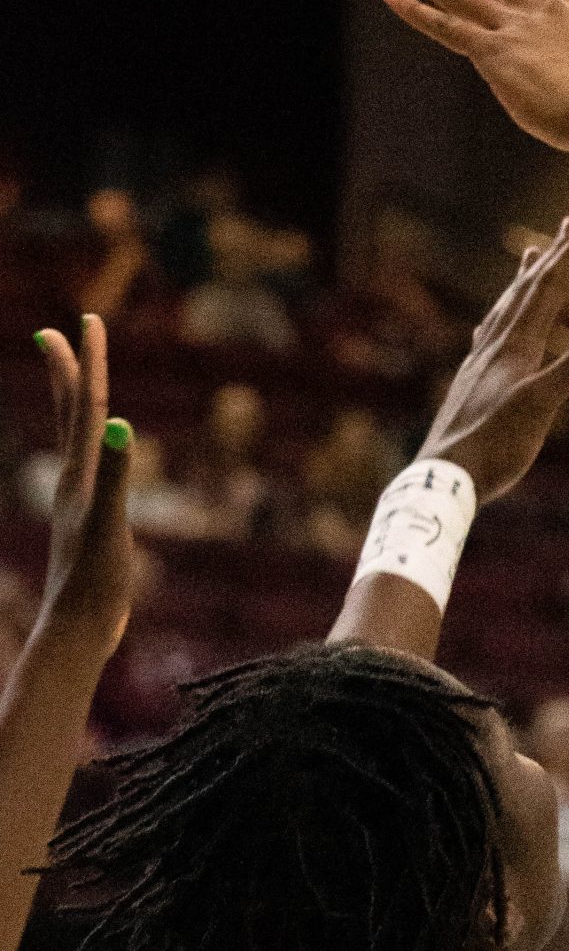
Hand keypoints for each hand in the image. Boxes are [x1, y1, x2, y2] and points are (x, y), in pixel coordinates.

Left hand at [32, 317, 135, 660]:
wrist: (77, 631)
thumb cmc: (94, 584)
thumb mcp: (110, 528)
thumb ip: (115, 477)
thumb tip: (117, 426)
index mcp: (79, 475)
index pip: (86, 405)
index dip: (89, 361)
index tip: (88, 319)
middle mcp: (74, 481)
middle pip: (72, 412)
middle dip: (72, 368)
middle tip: (69, 327)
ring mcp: (80, 500)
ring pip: (78, 437)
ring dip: (79, 401)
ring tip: (79, 379)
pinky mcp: (90, 520)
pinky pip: (93, 466)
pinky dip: (96, 445)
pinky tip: (101, 449)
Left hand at [416, 210, 568, 502]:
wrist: (444, 477)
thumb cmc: (496, 446)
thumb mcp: (544, 404)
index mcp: (517, 345)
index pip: (550, 288)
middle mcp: (497, 344)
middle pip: (528, 288)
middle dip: (554, 253)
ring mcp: (482, 361)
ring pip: (506, 307)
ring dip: (524, 278)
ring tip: (532, 254)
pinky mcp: (473, 381)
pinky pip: (490, 333)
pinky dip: (501, 315)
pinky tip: (496, 323)